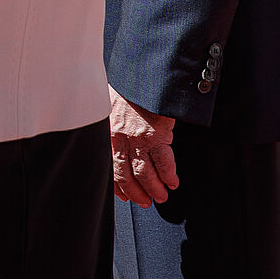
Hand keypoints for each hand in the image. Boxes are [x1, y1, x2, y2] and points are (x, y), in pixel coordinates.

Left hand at [108, 86, 178, 205]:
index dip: (119, 186)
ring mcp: (138, 138)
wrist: (140, 76)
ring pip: (145, 173)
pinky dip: (169, 175)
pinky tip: (173, 182)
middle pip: (127, 176)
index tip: (125, 197)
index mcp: (107, 135)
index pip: (110, 169)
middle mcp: (119, 139)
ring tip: (162, 197)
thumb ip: (112, 127)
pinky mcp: (156, 134)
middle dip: (138, 193)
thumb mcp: (110, 109)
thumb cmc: (125, 90)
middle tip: (147, 202)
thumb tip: (115, 143)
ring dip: (155, 188)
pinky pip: (164, 162)